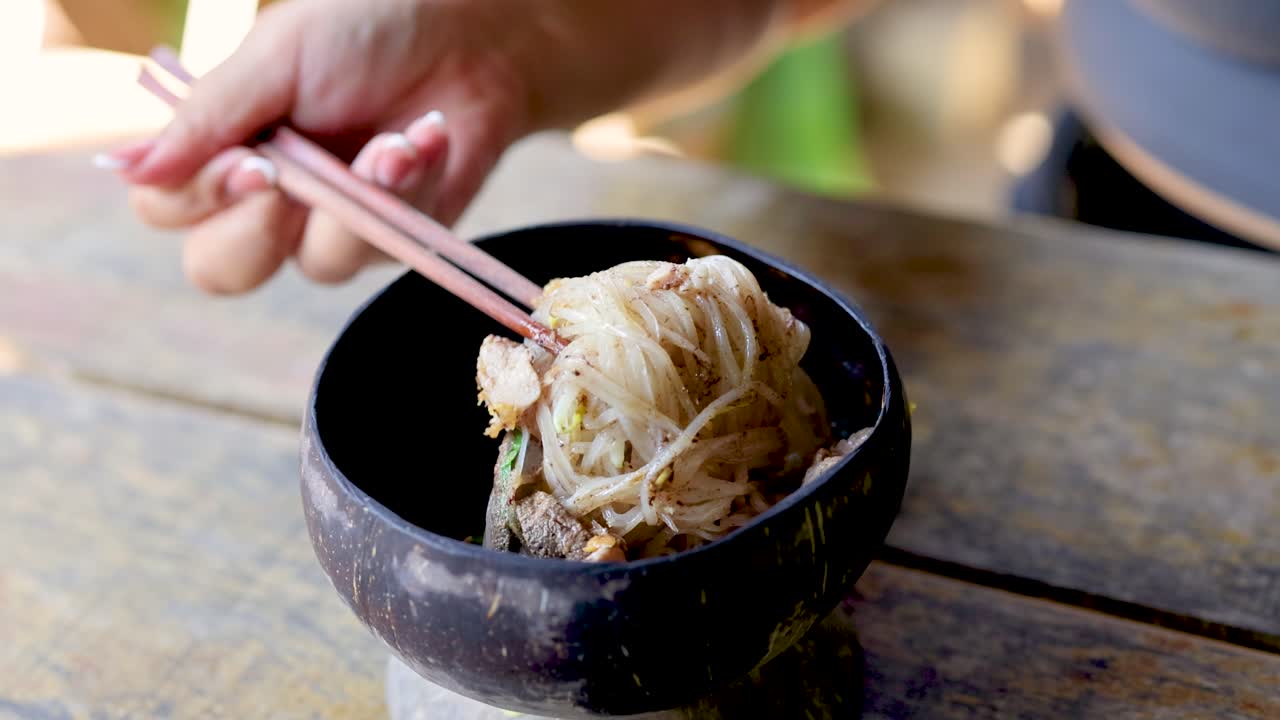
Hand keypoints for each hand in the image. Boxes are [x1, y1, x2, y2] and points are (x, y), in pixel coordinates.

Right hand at [103, 0, 531, 292]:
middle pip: (223, 269)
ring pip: (319, 267)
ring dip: (360, 201)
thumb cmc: (365, 28)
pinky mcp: (397, 239)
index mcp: (222, 145)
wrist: (471, 30)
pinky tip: (428, 137)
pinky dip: (412, 187)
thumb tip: (123, 168)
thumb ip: (208, 115)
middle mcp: (269, 198)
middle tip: (292, 181)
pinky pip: (391, 245)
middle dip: (260, 231)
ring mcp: (333, 226)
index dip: (198, 198)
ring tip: (395, 142)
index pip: (167, 207)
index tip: (250, 162)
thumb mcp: (277, 56)